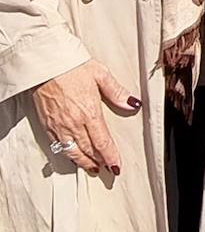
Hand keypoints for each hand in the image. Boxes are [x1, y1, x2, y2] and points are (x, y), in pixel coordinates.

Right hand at [33, 60, 141, 174]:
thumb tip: (132, 104)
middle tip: (106, 168)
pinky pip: (58, 146)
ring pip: (73, 152)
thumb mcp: (100, 74)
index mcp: (89, 112)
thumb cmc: (72, 65)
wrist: (45, 63)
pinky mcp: (47, 124)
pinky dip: (67, 154)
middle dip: (99, 162)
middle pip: (89, 150)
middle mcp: (74, 123)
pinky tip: (72, 155)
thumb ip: (117, 92)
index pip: (102, 142)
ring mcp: (59, 126)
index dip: (110, 157)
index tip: (116, 166)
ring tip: (92, 167)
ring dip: (84, 162)